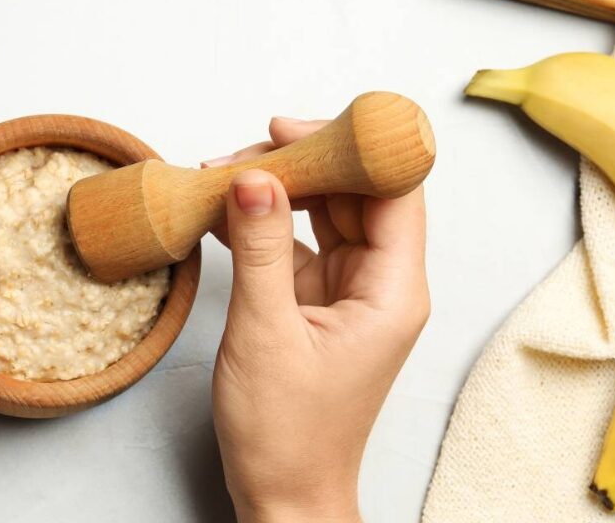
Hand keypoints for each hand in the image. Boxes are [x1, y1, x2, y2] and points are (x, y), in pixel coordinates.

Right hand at [207, 118, 428, 522]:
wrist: (283, 493)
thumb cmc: (287, 434)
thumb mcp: (264, 333)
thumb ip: (259, 248)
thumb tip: (254, 176)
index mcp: (393, 291)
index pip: (393, 189)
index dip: (350, 147)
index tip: (290, 129)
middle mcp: (381, 283)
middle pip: (356, 192)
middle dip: (299, 162)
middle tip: (239, 155)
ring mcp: (349, 290)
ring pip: (324, 211)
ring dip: (276, 189)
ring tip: (221, 177)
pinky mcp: (317, 301)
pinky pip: (295, 242)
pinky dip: (261, 223)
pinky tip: (222, 212)